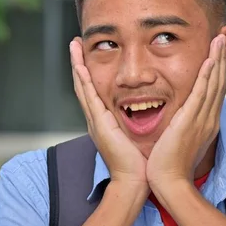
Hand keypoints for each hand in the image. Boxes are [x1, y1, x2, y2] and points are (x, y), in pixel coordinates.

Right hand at [70, 38, 148, 190]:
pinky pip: (89, 97)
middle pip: (84, 86)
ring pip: (83, 87)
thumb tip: (150, 113)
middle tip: (75, 43)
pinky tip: (80, 65)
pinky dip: (83, 80)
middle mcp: (97, 120)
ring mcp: (96, 122)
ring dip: (77, 66)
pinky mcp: (99, 124)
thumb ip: (139, 124)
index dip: (90, 73)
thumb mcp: (137, 137)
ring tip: (74, 46)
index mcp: (105, 122)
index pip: (95, 92)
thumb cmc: (140, 163)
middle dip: (78, 64)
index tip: (88, 55)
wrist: (134, 181)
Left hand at [146, 34, 225, 195]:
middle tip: (223, 40)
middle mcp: (208, 120)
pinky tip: (210, 60)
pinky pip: (202, 93)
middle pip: (219, 85)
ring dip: (217, 61)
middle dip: (221, 62)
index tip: (217, 57)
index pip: (214, 94)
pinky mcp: (192, 121)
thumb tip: (180, 122)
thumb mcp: (180, 143)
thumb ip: (182, 129)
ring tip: (219, 40)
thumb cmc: (170, 168)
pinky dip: (208, 75)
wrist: (170, 183)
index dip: (217, 74)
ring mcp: (202, 120)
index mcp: (205, 125)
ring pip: (214, 85)